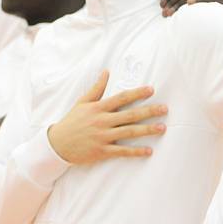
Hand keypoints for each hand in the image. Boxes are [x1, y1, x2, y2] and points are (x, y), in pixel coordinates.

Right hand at [47, 71, 167, 163]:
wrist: (57, 144)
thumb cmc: (72, 121)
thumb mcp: (82, 102)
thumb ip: (96, 88)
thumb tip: (106, 72)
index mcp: (98, 108)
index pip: (121, 98)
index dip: (137, 93)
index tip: (151, 90)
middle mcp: (102, 121)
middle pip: (130, 115)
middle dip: (149, 111)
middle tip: (165, 109)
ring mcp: (103, 137)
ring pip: (129, 132)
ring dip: (147, 130)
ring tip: (162, 128)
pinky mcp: (102, 151)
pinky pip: (122, 151)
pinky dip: (135, 152)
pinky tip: (148, 151)